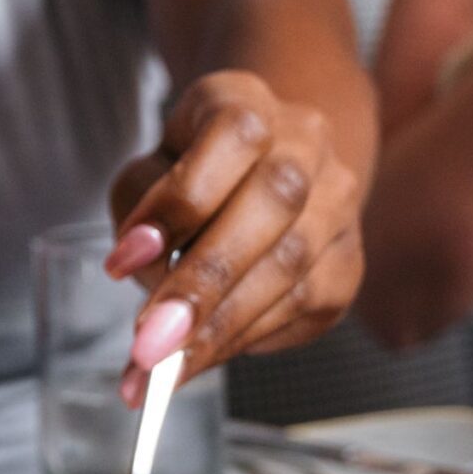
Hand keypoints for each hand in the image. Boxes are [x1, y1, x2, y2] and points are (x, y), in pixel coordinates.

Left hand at [106, 70, 364, 382]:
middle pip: (275, 204)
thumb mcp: (147, 173)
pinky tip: (200, 361)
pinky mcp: (349, 260)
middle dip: (205, 282)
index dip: (181, 200)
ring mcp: (339, 201)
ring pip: (294, 267)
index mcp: (248, 101)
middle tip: (149, 344)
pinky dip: (244, 339)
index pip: (233, 136)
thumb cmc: (191, 175)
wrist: (266, 170)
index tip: (123, 260)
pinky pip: (304, 308)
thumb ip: (140, 210)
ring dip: (221, 329)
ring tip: (160, 372)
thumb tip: (144, 270)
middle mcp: (306, 142)